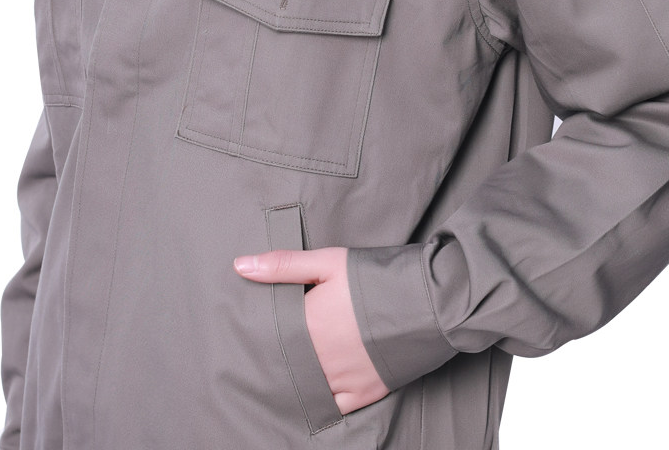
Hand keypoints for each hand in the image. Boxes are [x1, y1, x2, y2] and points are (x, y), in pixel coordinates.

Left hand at [233, 246, 390, 413]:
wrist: (428, 300)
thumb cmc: (375, 277)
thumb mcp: (329, 261)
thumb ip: (283, 266)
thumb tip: (240, 265)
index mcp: (308, 325)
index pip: (270, 336)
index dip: (261, 334)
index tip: (255, 331)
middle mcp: (321, 358)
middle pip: (286, 365)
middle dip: (279, 357)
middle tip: (274, 350)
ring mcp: (343, 379)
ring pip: (306, 388)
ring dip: (299, 378)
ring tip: (295, 366)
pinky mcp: (366, 392)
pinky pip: (333, 406)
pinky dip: (322, 399)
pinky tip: (318, 387)